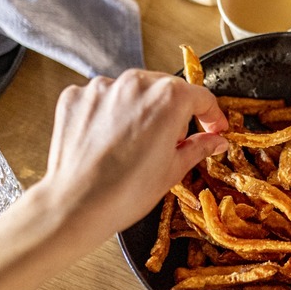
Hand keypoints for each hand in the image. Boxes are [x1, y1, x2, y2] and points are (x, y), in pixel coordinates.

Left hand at [42, 69, 228, 235]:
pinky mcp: (77, 96)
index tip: (213, 127)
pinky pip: (102, 98)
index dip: (211, 116)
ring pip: (133, 92)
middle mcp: (136, 83)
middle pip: (166, 89)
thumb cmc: (126, 192)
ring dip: (141, 111)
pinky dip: (110, 114)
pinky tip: (111, 140)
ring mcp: (103, 87)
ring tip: (137, 144)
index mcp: (168, 98)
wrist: (76, 206)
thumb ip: (198, 147)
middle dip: (174, 112)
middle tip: (174, 141)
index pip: (200, 97)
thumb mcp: (173, 170)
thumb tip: (214, 140)